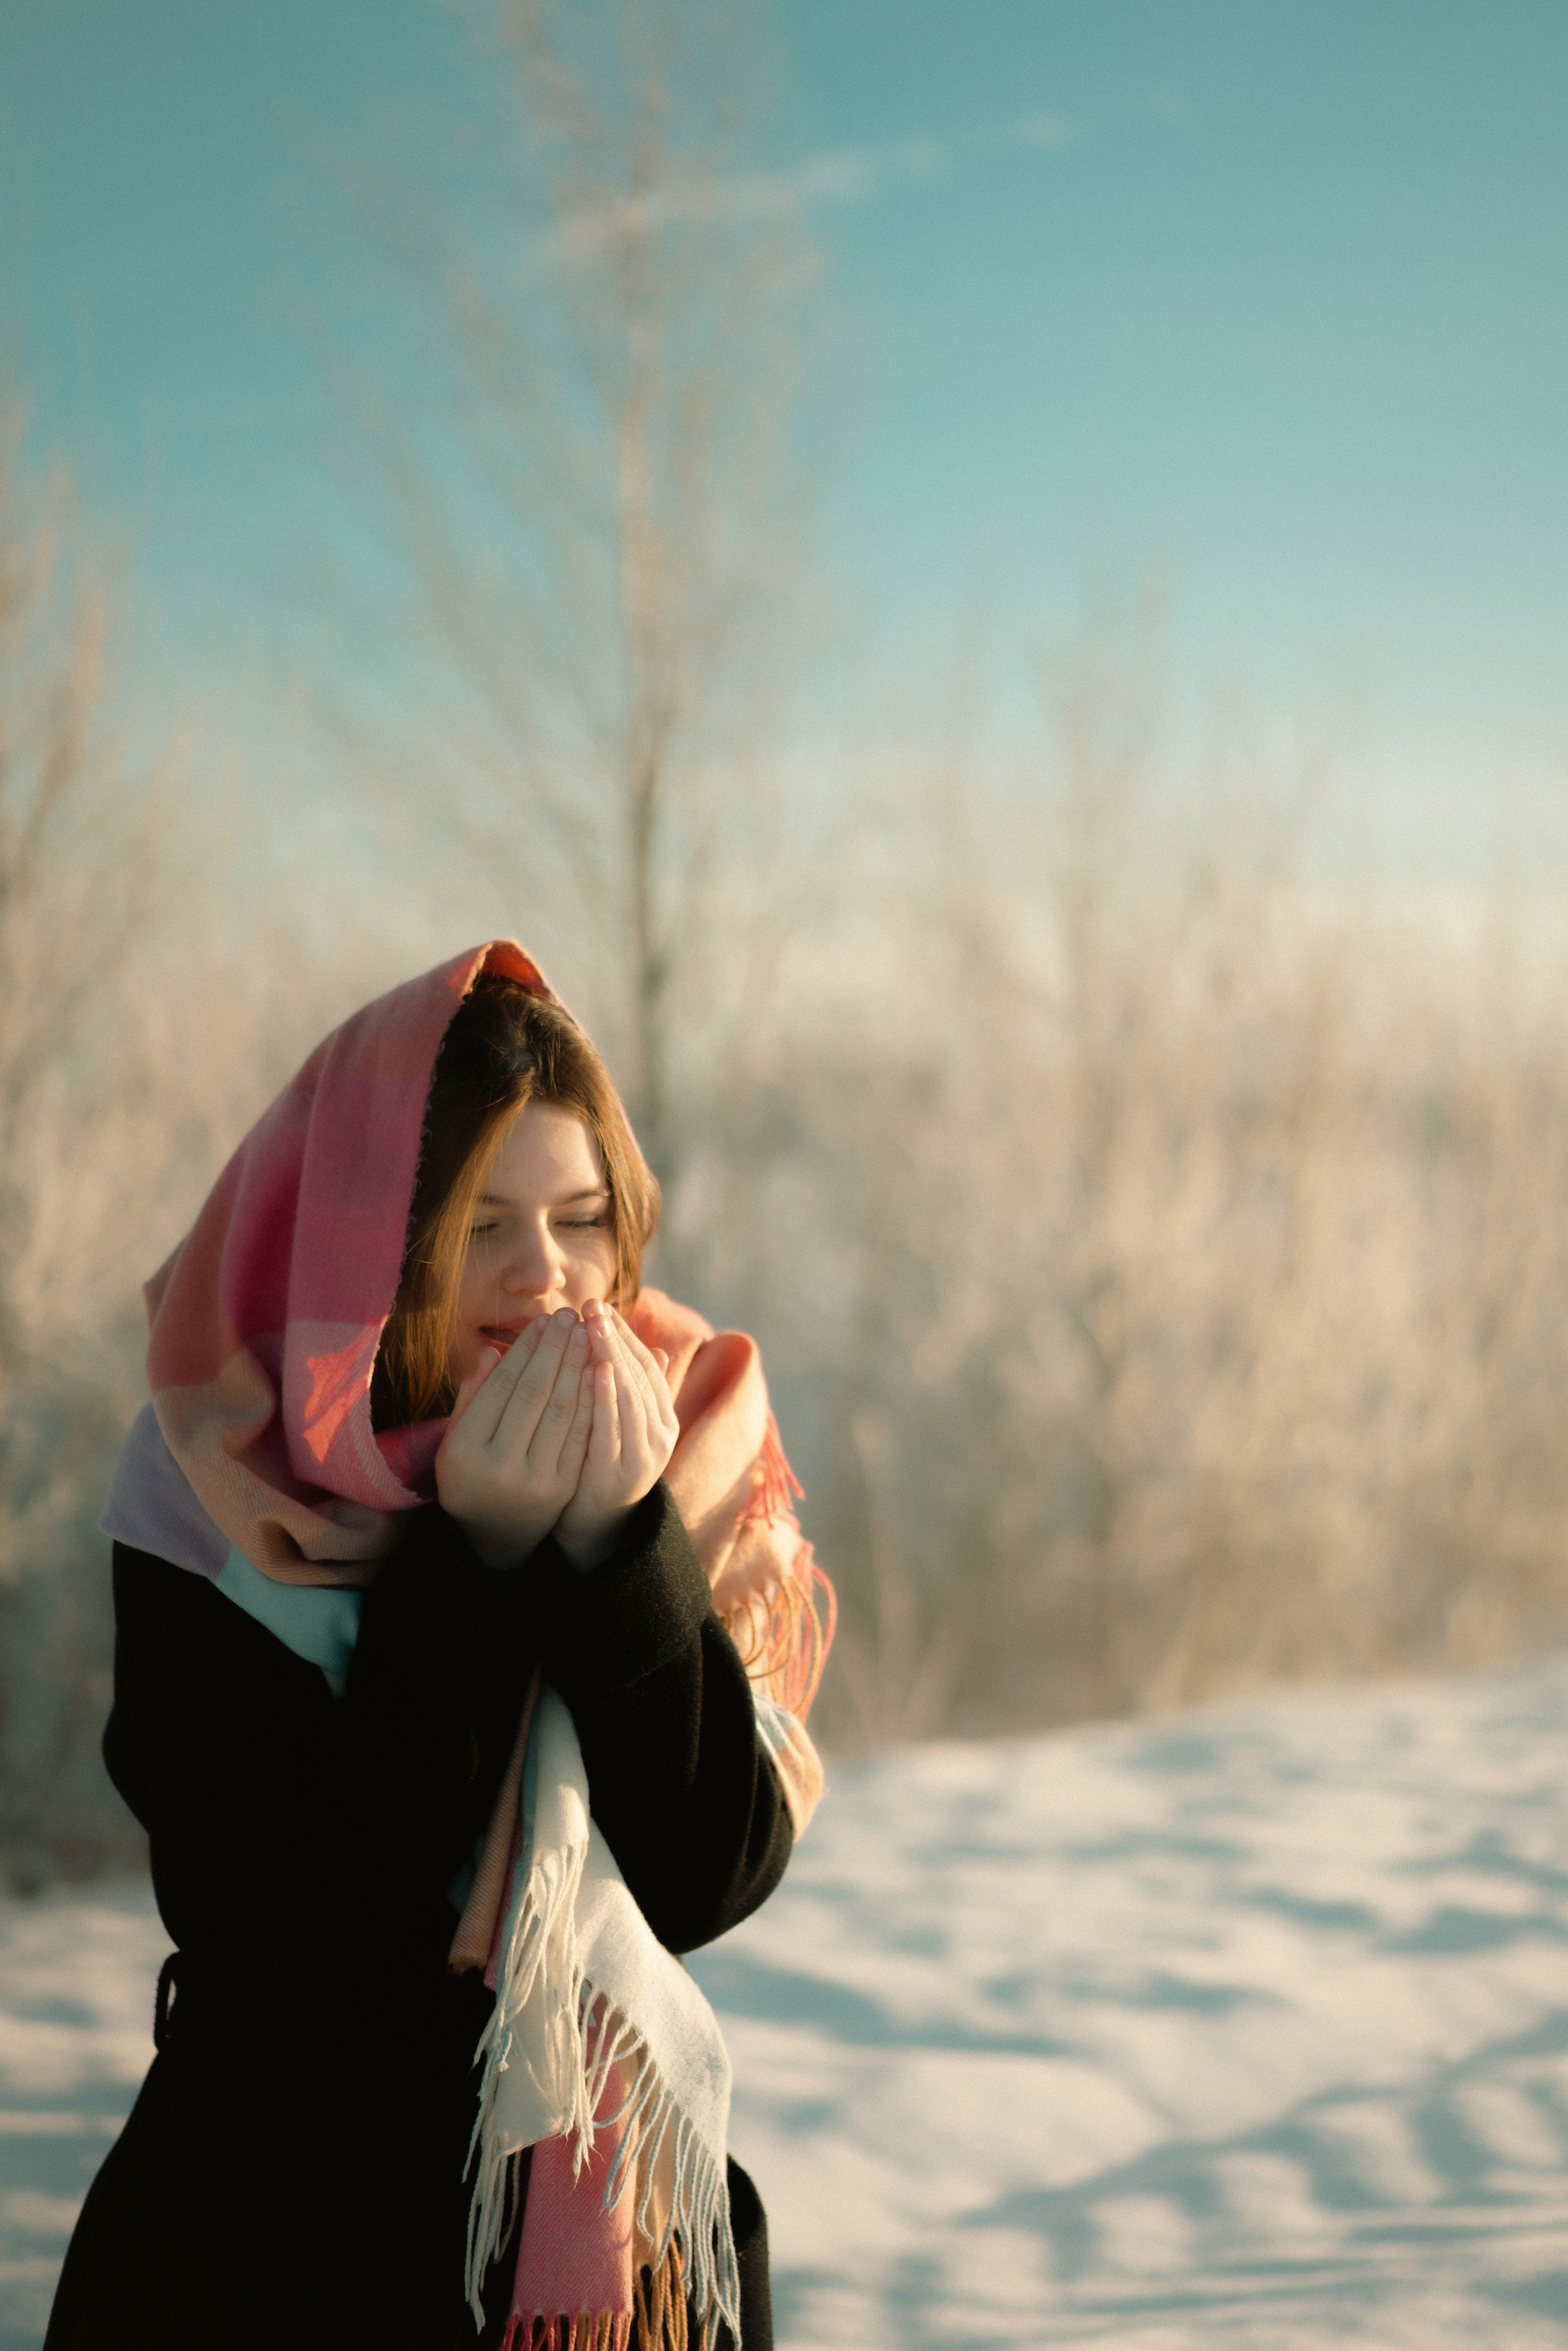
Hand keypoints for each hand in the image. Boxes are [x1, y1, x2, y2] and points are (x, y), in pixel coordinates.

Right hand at [434, 1308, 594, 1566]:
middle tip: (570, 1316)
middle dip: (554, 1350)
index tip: (541, 1321)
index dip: (523, 1351)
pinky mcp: (563, 1487)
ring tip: (586, 1333)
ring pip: (561, 1412)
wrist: (497, 1530)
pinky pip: (580, 1434)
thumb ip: (472, 1396)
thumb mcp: (456, 1437)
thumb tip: (490, 1349)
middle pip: (533, 1395)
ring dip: (577, 1367)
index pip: (500, 1388)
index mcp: (464, 1450)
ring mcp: (534, 1480)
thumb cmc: (472, 1471)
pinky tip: (598, 1370)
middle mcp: (499, 1466)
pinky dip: (591, 1400)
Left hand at [553, 1303, 678, 1567]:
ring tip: (595, 1329)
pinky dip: (608, 1399)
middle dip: (615, 1337)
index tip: (602, 1305)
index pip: (647, 1364)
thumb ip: (631, 1387)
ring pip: (632, 1396)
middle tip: (593, 1306)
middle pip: (640, 1375)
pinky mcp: (625, 1472)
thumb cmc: (602, 1463)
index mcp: (662, 1416)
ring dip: (613, 1359)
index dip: (625, 1333)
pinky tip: (596, 1372)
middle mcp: (661, 1432)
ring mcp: (646, 1453)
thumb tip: (660, 1345)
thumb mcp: (619, 1421)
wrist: (597, 1526)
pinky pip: (616, 1429)